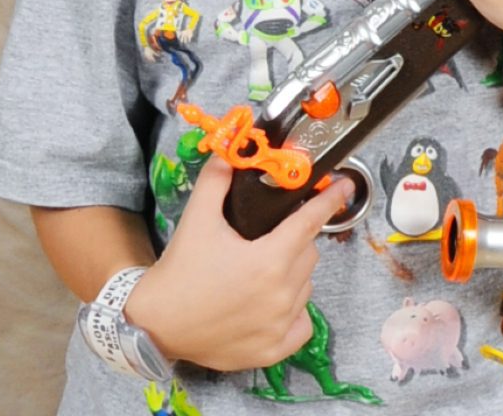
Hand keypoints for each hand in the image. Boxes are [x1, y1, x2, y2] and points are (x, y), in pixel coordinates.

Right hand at [126, 159, 351, 371]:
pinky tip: (274, 301)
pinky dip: (295, 310)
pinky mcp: (273, 351)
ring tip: (264, 269)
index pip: (311, 222)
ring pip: (306, 286)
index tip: (345, 187)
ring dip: (294, 272)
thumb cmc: (181, 270)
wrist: (157, 324)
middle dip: (297, 237)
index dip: (330, 200)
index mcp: (268, 260)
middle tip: (270, 236)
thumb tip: (232, 151)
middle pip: (308, 253)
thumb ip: (218, 178)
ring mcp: (279, 327)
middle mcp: (280, 295)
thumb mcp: (198, 217)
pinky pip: (303, 324)